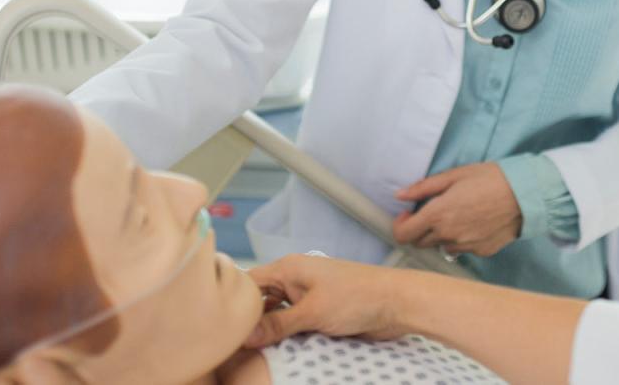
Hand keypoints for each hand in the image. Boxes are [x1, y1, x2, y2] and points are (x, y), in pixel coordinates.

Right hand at [243, 254, 407, 348]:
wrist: (396, 303)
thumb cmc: (358, 297)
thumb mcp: (313, 312)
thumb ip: (278, 324)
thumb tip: (244, 337)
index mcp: (289, 269)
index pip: (248, 282)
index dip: (234, 302)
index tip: (221, 326)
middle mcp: (295, 279)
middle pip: (260, 299)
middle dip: (249, 319)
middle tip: (233, 344)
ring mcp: (307, 295)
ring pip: (276, 313)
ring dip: (268, 329)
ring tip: (251, 350)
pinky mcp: (319, 311)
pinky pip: (293, 322)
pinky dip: (285, 334)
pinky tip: (277, 349)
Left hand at [391, 162, 520, 257]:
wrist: (525, 194)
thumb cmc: (490, 179)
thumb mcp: (454, 175)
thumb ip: (423, 188)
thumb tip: (400, 195)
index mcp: (438, 215)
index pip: (403, 234)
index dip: (400, 225)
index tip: (408, 214)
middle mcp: (448, 235)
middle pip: (419, 242)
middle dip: (420, 228)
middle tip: (433, 211)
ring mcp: (465, 246)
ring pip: (441, 245)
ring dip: (441, 234)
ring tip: (458, 214)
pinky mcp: (480, 251)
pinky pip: (461, 248)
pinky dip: (461, 238)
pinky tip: (474, 222)